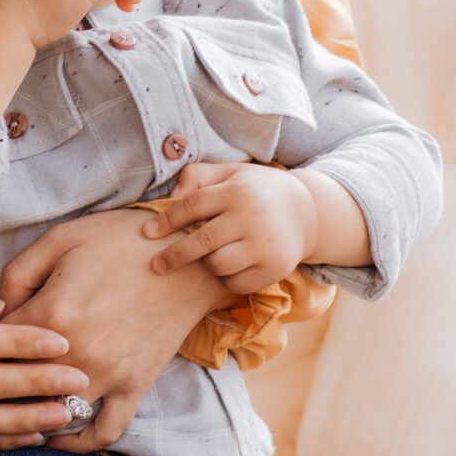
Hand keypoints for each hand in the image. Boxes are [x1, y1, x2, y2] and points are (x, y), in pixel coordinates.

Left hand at [0, 209, 222, 453]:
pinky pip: (104, 431)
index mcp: (52, 315)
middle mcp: (76, 355)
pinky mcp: (134, 387)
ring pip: (53, 413)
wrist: (190, 257)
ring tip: (10, 408)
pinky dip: (78, 442)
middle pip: (16, 386)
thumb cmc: (121, 240)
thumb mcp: (60, 239)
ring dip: (29, 413)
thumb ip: (16, 274)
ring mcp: (108, 377)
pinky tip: (56, 435)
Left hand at [144, 160, 314, 296]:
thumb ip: (199, 176)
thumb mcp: (232, 172)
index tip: (146, 232)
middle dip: (174, 256)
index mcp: (237, 191)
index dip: (166, 221)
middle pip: (202, 242)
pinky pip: (236, 283)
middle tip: (155, 265)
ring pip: (218, 265)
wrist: (308, 211)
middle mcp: (252, 218)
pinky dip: (226, 278)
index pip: (193, 206)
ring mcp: (265, 245)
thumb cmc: (258, 191)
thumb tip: (172, 194)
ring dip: (207, 264)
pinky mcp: (275, 268)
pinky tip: (230, 266)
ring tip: (211, 255)